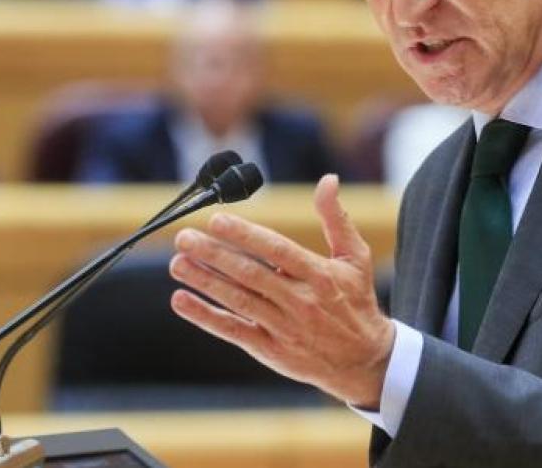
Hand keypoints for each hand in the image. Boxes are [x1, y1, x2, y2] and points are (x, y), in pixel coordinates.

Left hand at [169, 174, 394, 408]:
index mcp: (320, 275)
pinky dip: (205, 317)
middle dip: (215, 255)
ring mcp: (284, 328)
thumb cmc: (356, 301)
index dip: (246, 235)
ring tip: (177, 263)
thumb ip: (336, 218)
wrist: (364, 361)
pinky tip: (181, 300)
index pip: (277, 251)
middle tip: (184, 238)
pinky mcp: (271, 350)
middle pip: (251, 275)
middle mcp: (301, 302)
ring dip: (205, 282)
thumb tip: (328, 180)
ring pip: (238, 302)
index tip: (217, 220)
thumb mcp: (355, 258)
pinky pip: (233, 331)